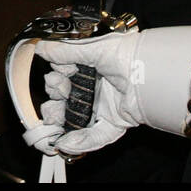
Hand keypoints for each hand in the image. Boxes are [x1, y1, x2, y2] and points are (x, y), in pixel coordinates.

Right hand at [34, 34, 142, 156]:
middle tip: (58, 90)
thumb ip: (65, 51)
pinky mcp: (113, 124)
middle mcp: (95, 89)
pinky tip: (64, 142)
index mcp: (90, 69)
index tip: (56, 75)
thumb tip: (42, 48)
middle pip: (65, 99)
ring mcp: (104, 108)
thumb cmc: (126, 55)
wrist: (149, 72)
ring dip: (59, 121)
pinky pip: (94, 136)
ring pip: (75, 119)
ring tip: (52, 118)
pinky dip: (80, 141)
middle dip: (54, 98)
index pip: (64, 77)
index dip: (55, 78)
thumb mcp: (92, 49)